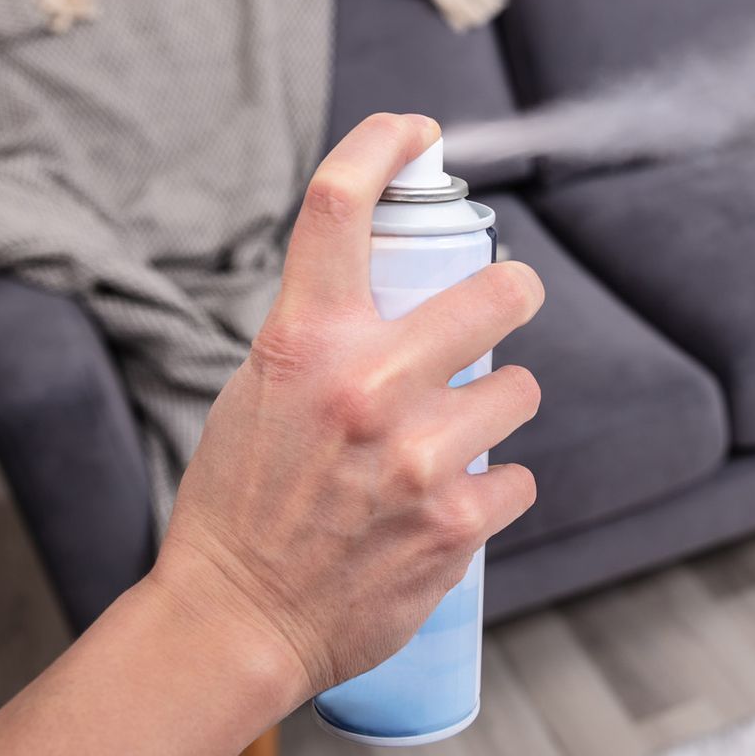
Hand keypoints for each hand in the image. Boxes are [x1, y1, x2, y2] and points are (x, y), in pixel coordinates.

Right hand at [148, 113, 543, 713]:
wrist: (235, 623)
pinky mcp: (457, 522)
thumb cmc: (240, 503)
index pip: (339, 206)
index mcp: (303, 343)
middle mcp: (366, 387)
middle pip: (496, 290)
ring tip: (454, 440)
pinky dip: (493, 489)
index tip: (416, 133)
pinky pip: (516, 478)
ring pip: (519, 390)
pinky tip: (451, 507)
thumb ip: (322, 340)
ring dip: (498, 407)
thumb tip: (393, 298)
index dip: (384, 146)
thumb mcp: (256, 391)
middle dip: (515, 290)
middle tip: (514, 296)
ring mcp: (419, 457)